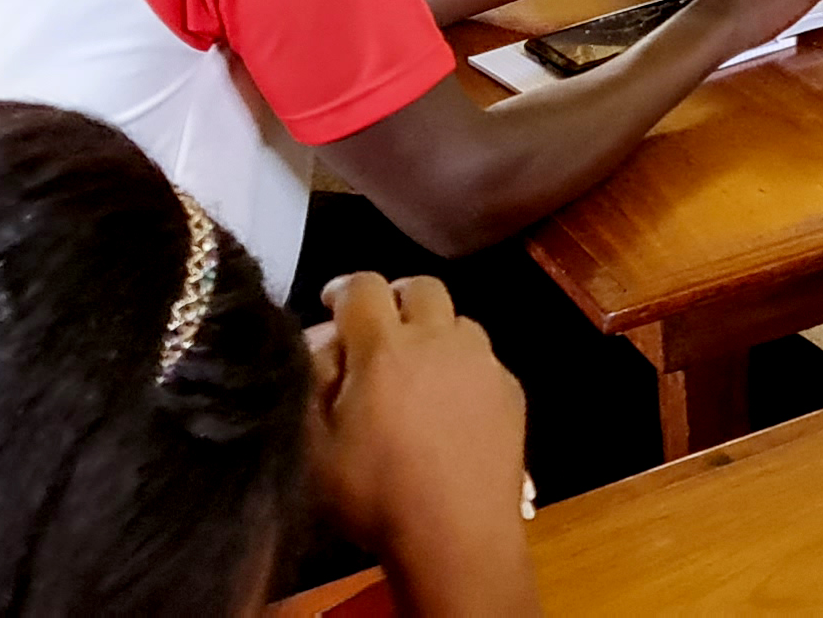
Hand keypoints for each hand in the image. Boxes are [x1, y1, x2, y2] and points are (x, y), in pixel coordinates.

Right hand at [306, 273, 532, 599]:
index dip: (343, 289)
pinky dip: (461, 366)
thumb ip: (311, 382)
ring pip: (458, 321)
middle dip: (394, 299)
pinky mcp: (510, 390)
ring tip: (413, 368)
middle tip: (376, 328)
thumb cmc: (375, 494)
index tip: (332, 304)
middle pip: (421, 288)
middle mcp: (440, 341)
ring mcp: (483, 363)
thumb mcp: (315, 446)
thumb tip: (322, 343)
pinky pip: (482, 359)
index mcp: (385, 348)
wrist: (457, 535)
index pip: (364, 286)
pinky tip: (448, 404)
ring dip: (433, 331)